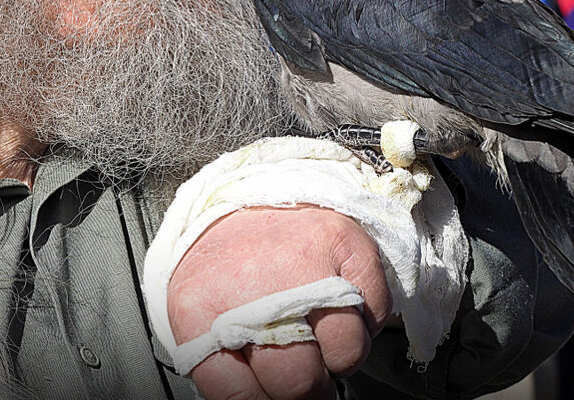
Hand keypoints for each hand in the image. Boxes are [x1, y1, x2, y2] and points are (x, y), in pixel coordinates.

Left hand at [166, 205, 393, 399]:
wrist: (239, 194)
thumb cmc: (222, 265)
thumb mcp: (197, 316)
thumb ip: (224, 368)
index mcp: (202, 312)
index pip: (241, 395)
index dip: (265, 397)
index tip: (270, 388)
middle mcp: (253, 287)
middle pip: (299, 381)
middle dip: (307, 383)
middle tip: (303, 363)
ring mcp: (304, 261)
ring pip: (348, 351)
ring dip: (339, 350)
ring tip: (318, 324)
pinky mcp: (344, 242)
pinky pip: (376, 313)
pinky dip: (366, 317)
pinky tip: (338, 300)